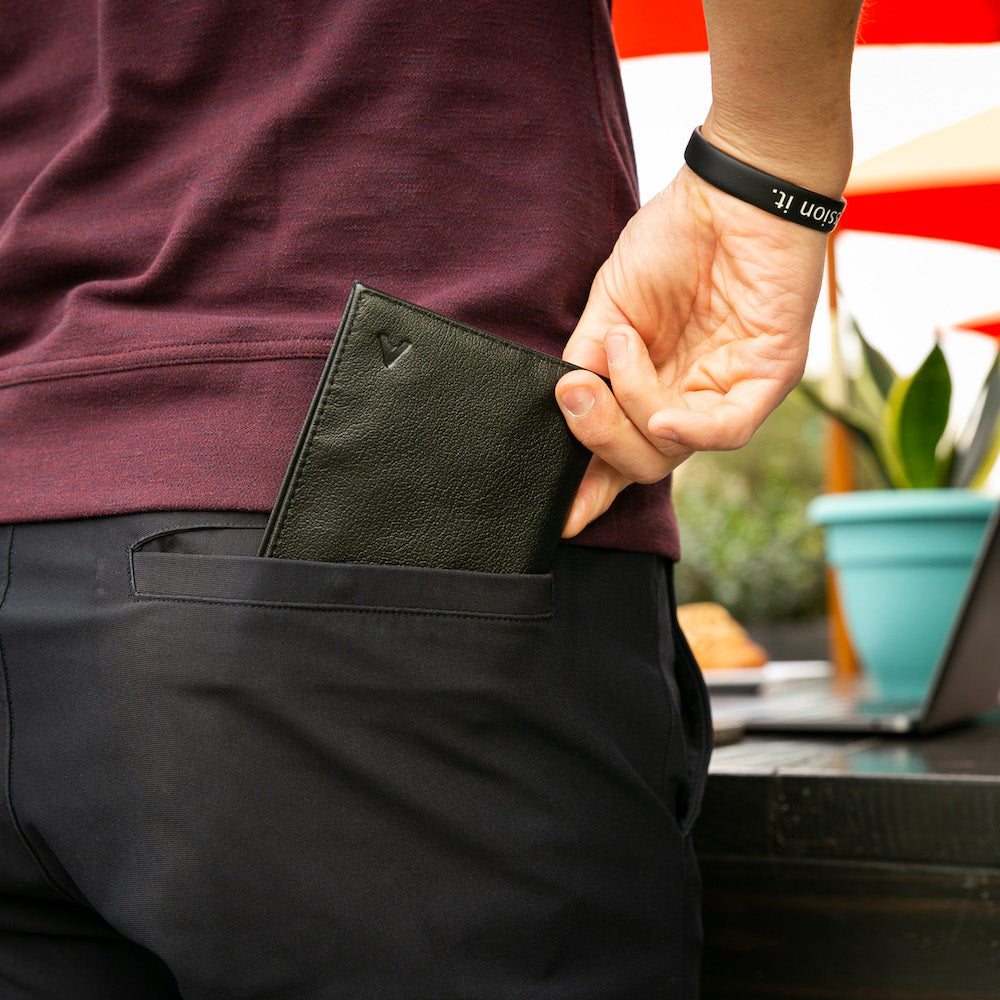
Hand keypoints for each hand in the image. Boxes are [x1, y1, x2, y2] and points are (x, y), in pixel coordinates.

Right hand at [556, 165, 829, 536]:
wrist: (730, 188)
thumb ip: (587, 366)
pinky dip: (689, 432)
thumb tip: (560, 415)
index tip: (557, 517)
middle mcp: (690, 398)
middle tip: (574, 398)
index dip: (590, 487)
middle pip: (643, 462)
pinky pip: (728, 430)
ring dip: (632, 413)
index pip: (622, 450)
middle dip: (599, 440)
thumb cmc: (673, 240)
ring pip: (675, 450)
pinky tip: (661, 415)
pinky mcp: (770, 376)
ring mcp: (729, 391)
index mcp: (652, 387)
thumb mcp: (609, 310)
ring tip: (617, 353)